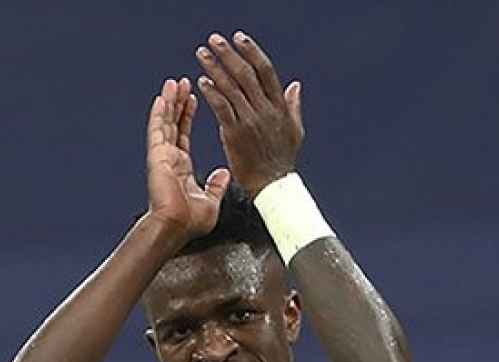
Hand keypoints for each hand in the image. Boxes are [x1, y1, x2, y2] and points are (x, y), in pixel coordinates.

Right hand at [145, 77, 230, 241]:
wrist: (177, 227)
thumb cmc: (191, 222)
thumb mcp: (211, 201)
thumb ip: (216, 185)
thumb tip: (224, 174)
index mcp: (181, 167)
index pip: (184, 134)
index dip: (188, 115)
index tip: (194, 98)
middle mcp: (170, 159)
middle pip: (173, 123)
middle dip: (178, 102)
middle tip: (183, 82)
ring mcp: (162, 156)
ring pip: (165, 123)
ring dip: (170, 102)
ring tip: (174, 82)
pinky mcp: (157, 156)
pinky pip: (158, 130)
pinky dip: (159, 113)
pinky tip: (162, 98)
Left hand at [193, 31, 303, 195]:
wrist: (272, 185)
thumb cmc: (282, 159)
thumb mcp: (295, 130)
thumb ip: (293, 106)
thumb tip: (294, 85)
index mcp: (279, 107)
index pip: (265, 71)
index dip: (252, 52)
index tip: (239, 38)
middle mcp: (265, 110)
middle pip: (246, 74)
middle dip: (228, 54)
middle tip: (214, 40)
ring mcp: (250, 121)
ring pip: (231, 88)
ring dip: (215, 68)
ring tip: (202, 55)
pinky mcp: (235, 135)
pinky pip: (222, 108)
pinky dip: (212, 93)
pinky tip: (202, 82)